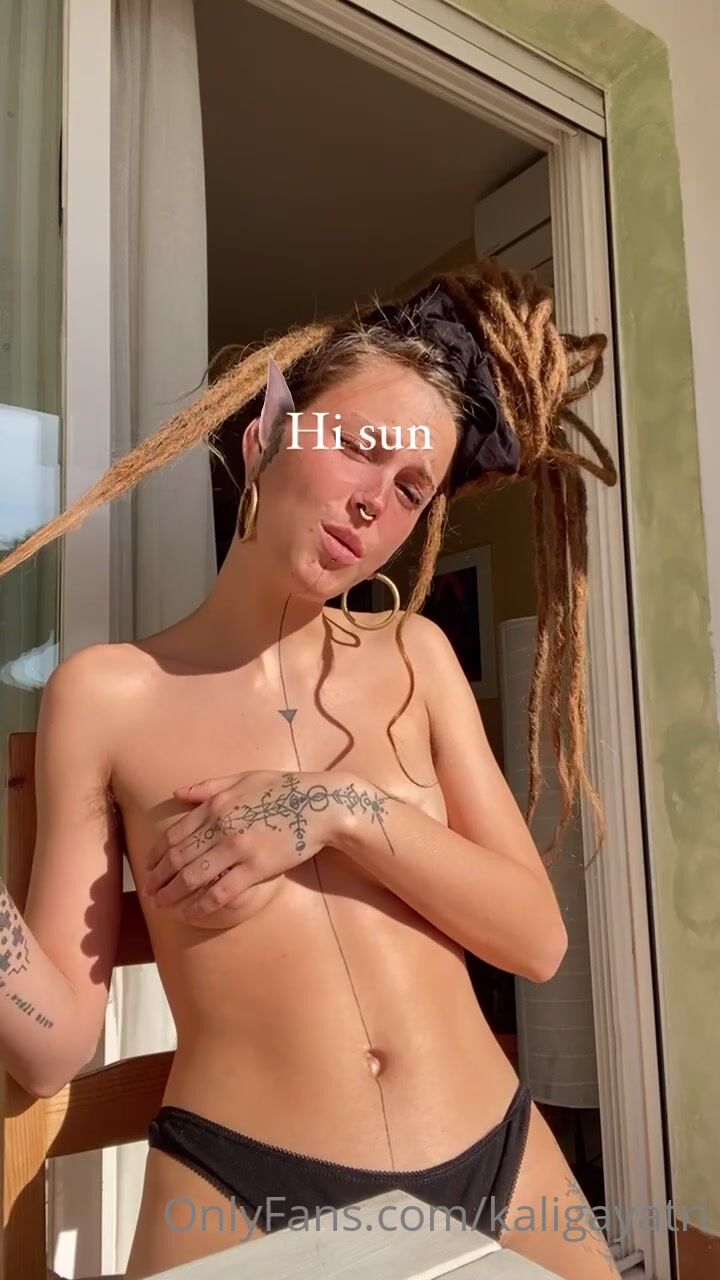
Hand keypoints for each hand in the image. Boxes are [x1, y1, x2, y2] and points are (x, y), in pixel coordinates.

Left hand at [142, 769, 357, 919]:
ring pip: (193, 877)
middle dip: (159, 878)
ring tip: (162, 906)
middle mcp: (221, 827)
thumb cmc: (283, 789)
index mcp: (215, 805)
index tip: (149, 868)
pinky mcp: (255, 868)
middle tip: (150, 892)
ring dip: (173, 895)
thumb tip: (178, 793)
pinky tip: (190, 913)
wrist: (319, 805)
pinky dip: (201, 905)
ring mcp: (237, 849)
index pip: (175, 834)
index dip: (156, 854)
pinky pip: (221, 892)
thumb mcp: (243, 778)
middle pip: (179, 858)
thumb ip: (208, 787)